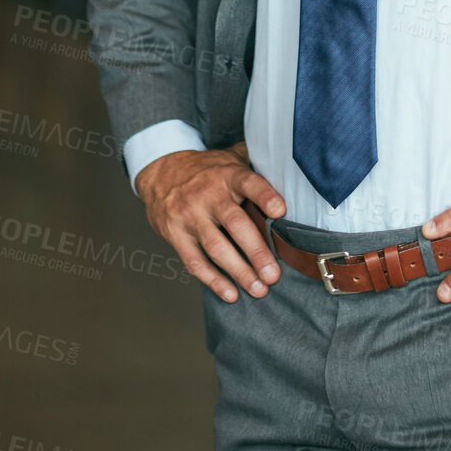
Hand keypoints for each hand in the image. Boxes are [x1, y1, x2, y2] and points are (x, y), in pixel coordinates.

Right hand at [135, 142, 287, 303]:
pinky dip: (213, 280)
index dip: (265, 195)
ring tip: (258, 289)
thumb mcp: (230, 158)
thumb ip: (255, 163)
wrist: (162, 170)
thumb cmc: (206, 168)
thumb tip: (289, 169)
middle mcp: (209, 195)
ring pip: (216, 247)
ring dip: (239, 271)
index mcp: (228, 174)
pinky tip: (231, 293)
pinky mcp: (176, 234)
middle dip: (256, 251)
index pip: (249, 183)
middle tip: (273, 274)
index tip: (281, 211)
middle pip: (235, 224)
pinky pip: (195, 261)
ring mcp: (191, 216)